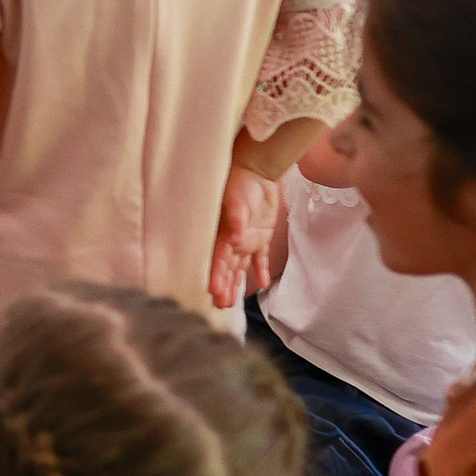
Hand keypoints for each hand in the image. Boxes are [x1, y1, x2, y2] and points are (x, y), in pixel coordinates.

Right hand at [208, 165, 282, 308]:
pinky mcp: (262, 235)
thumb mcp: (236, 199)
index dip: (216, 276)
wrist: (256, 169)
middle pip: (226, 268)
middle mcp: (233, 240)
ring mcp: (247, 239)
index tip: (214, 292)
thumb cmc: (240, 181)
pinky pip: (260, 257)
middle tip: (220, 305)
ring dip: (235, 283)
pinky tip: (261, 285)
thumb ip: (236, 219)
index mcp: (223, 233)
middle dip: (223, 286)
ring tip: (230, 303)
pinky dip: (260, 270)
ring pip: (239, 267)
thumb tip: (235, 239)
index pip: (218, 259)